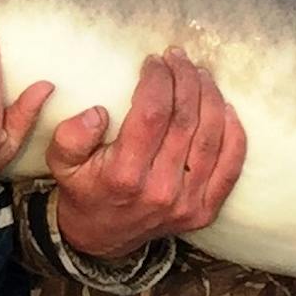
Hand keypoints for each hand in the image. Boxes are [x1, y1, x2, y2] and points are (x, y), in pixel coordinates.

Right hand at [44, 48, 246, 260]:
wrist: (103, 238)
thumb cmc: (85, 189)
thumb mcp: (61, 164)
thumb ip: (70, 137)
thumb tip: (98, 112)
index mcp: (125, 175)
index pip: (152, 113)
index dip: (158, 79)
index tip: (154, 61)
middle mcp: (160, 190)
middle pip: (186, 119)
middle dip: (185, 78)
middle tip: (178, 57)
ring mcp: (188, 202)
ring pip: (212, 136)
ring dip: (210, 96)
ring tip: (199, 73)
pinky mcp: (206, 209)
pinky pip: (231, 165)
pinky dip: (234, 132)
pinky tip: (226, 107)